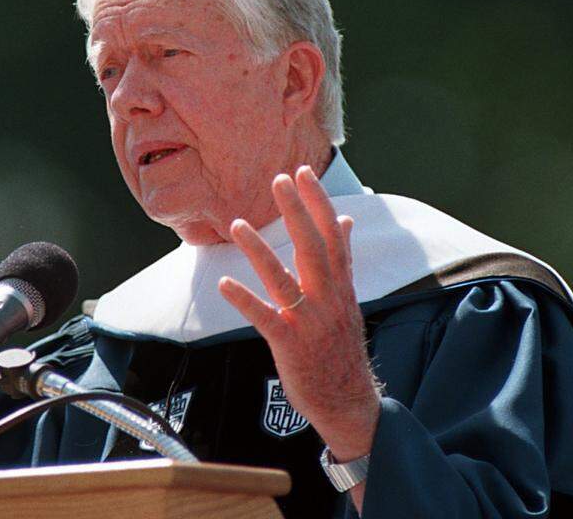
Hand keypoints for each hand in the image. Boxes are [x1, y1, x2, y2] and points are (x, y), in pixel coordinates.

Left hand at [218, 166, 380, 461]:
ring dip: (260, 250)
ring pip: (283, 278)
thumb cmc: (341, 347)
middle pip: (312, 247)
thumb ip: (342, 260)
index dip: (318, 203)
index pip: (333, 235)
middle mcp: (328, 298)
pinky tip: (224, 284)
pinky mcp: (290, 344)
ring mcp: (309, 321)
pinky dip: (244, 300)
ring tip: (237, 224)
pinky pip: (264, 317)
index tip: (303, 173)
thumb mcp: (348, 300)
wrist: (348, 400)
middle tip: (278, 179)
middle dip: (296, 211)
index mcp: (341, 286)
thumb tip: (345, 221)